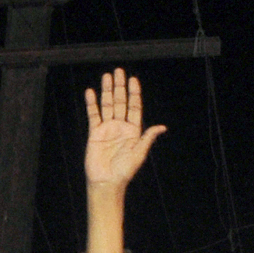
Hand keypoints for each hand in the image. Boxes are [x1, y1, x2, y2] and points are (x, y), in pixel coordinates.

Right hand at [83, 69, 164, 188]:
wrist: (106, 181)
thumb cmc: (124, 171)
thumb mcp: (139, 153)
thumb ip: (147, 138)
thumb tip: (162, 127)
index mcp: (133, 131)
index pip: (134, 107)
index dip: (134, 93)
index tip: (133, 80)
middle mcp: (120, 127)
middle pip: (120, 102)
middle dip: (120, 86)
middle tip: (119, 71)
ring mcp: (107, 128)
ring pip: (107, 105)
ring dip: (107, 91)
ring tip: (106, 76)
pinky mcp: (95, 133)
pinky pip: (93, 115)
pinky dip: (92, 103)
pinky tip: (91, 92)